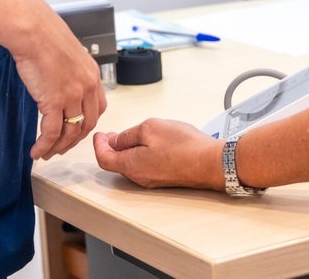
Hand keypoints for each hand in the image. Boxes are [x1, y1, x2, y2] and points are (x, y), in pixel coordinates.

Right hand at [11, 6, 106, 159]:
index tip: (76, 132)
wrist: (34, 31)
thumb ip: (71, 73)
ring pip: (70, 132)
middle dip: (73, 141)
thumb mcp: (69, 55)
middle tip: (61, 148)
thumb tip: (61, 84)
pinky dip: (44, 146)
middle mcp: (87, 87)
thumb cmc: (45, 37)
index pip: (97, 109)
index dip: (87, 125)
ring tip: (46, 153)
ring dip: (58, 147)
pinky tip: (36, 152)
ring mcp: (73, 96)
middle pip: (86, 125)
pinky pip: (51, 133)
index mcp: (93, 76)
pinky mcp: (55, 101)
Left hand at [94, 120, 224, 190]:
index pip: (104, 158)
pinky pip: (144, 166)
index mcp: (131, 165)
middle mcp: (139, 177)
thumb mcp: (150, 128)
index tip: (99, 134)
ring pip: (130, 165)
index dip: (98, 145)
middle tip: (109, 135)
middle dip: (110, 147)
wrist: (210, 162)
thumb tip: (115, 141)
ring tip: (127, 137)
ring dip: (125, 150)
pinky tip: (147, 144)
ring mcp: (152, 179)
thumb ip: (128, 135)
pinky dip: (138, 154)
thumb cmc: (183, 146)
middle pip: (116, 163)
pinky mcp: (164, 177)